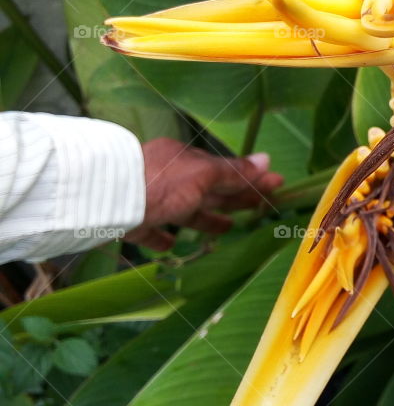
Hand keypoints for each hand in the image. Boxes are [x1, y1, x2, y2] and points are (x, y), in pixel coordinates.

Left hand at [125, 139, 283, 250]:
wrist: (105, 199)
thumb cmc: (159, 183)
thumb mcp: (201, 175)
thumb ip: (232, 172)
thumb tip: (267, 160)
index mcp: (185, 161)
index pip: (224, 171)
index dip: (251, 180)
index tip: (276, 186)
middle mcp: (168, 178)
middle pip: (207, 191)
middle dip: (234, 198)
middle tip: (260, 208)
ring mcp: (148, 201)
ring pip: (183, 211)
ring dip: (206, 219)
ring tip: (227, 230)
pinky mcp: (131, 223)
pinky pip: (151, 231)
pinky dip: (163, 238)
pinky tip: (171, 246)